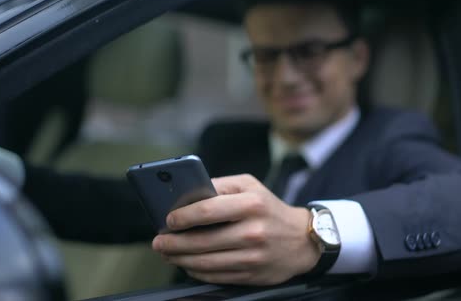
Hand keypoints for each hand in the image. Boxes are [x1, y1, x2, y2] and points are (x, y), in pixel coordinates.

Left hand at [152, 174, 320, 284]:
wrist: (302, 240)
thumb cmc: (269, 208)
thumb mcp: (250, 186)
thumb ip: (220, 185)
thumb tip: (187, 194)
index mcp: (251, 204)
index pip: (206, 211)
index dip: (181, 217)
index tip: (167, 221)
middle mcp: (252, 231)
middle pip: (201, 241)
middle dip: (172, 243)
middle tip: (158, 242)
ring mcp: (252, 256)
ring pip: (205, 262)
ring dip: (180, 259)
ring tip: (168, 254)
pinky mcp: (251, 275)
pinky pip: (215, 276)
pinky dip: (196, 271)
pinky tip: (188, 264)